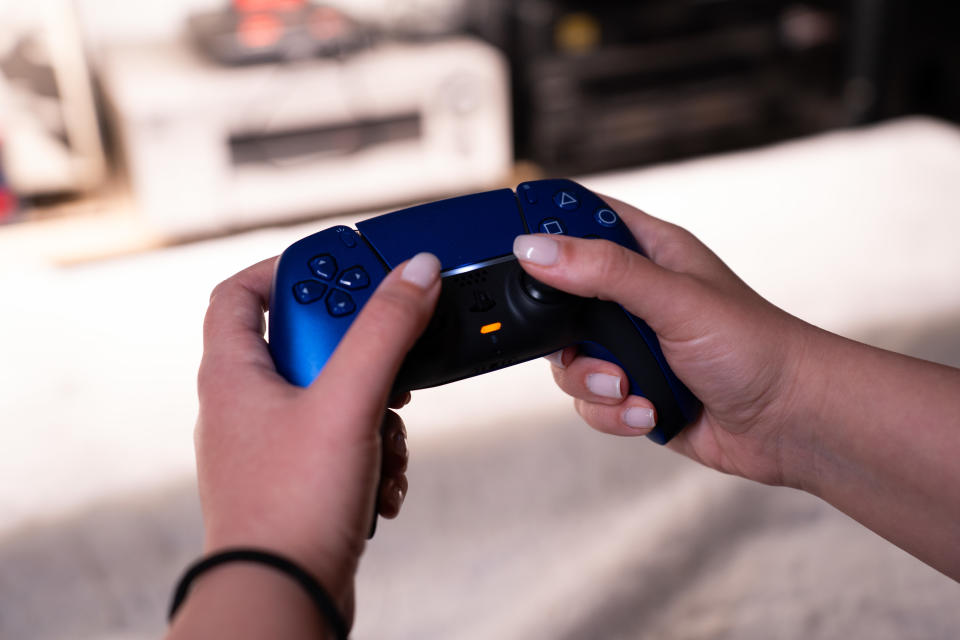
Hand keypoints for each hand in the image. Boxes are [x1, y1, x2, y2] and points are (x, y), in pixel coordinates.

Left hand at [192, 252, 440, 622]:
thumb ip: (384, 331)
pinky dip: (371, 446)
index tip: (340, 267)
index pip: (242, 292)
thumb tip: (415, 273)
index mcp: (234, 373)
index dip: (287, 268)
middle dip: (359, 351)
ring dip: (375, 406)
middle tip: (388, 354)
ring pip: (333, 393)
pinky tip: (382, 474)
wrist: (285, 597)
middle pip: (305, 341)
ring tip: (386, 431)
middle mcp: (246, 404)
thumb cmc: (290, 508)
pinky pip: (342, 437)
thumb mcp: (347, 403)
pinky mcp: (301, 476)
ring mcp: (273, 442)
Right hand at [513, 197, 817, 487]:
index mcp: (649, 254)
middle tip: (588, 340)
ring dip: (593, 382)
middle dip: (564, 333)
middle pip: (558, 299)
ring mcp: (631, 347)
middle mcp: (634, 298)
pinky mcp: (632, 390)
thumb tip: (535, 249)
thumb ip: (604, 272)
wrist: (790, 423)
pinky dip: (614, 412)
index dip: (546, 227)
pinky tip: (650, 412)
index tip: (517, 249)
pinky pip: (589, 401)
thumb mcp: (675, 299)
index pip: (582, 220)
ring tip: (631, 386)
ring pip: (567, 359)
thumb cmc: (757, 346)